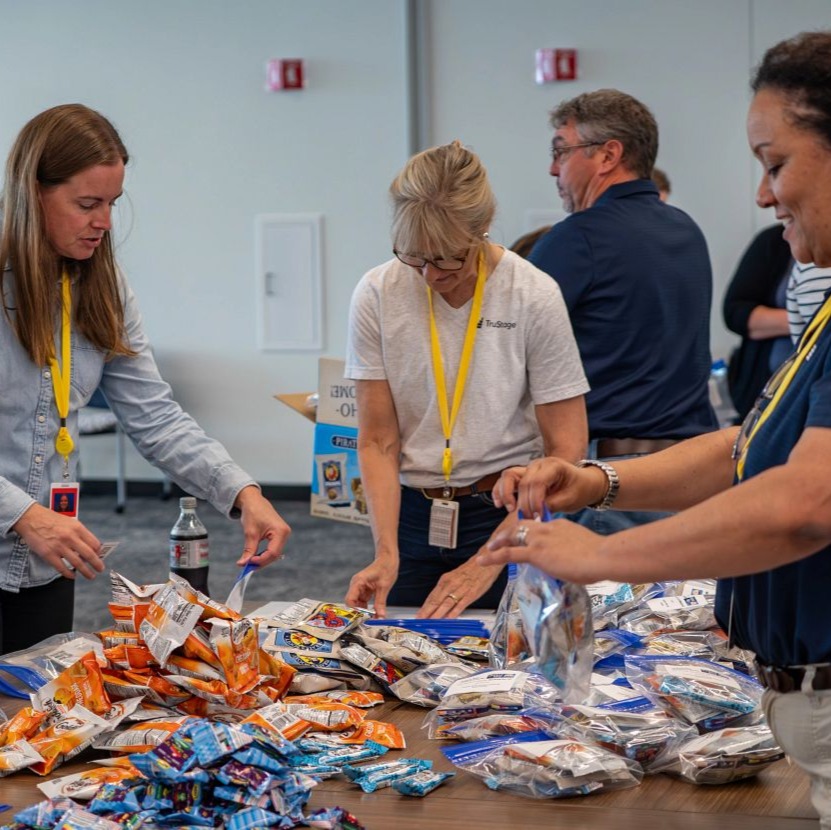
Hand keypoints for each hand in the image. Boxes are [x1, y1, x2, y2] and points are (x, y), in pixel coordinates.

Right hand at [13, 503, 103, 579]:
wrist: (31, 518)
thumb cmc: (51, 520)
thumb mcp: (70, 522)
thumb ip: (80, 533)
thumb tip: (90, 546)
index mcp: (78, 528)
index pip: (94, 543)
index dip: (99, 552)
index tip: (100, 557)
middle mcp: (70, 537)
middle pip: (89, 555)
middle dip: (97, 564)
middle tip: (100, 569)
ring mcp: (59, 547)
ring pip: (77, 563)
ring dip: (86, 572)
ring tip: (90, 576)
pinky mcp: (48, 554)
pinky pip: (62, 568)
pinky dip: (69, 574)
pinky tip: (73, 576)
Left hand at [234, 486, 290, 566]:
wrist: (253, 501)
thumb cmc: (253, 512)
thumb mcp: (250, 533)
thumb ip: (249, 550)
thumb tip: (243, 564)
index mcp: (281, 531)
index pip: (273, 552)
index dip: (261, 560)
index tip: (248, 563)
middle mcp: (284, 533)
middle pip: (274, 555)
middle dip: (261, 562)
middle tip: (247, 566)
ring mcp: (282, 534)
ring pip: (273, 553)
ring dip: (262, 559)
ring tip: (249, 562)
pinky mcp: (278, 535)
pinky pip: (272, 549)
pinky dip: (263, 554)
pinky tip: (254, 556)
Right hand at [345, 558, 397, 617]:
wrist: (388, 558)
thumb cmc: (386, 567)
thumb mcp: (384, 587)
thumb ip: (380, 603)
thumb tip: (380, 617)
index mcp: (358, 582)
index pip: (349, 600)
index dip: (354, 610)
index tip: (363, 618)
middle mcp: (356, 585)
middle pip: (352, 603)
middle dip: (360, 612)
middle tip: (369, 620)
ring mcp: (360, 587)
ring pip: (358, 603)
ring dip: (364, 610)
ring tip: (373, 617)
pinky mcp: (365, 589)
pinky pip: (363, 600)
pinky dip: (368, 606)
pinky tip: (374, 612)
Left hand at [418, 511, 516, 617]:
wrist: (486, 561)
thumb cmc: (470, 570)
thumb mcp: (454, 577)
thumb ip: (446, 589)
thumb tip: (437, 602)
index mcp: (446, 579)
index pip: (432, 596)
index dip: (425, 606)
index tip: (419, 615)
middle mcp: (451, 584)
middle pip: (436, 600)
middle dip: (427, 611)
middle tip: (421, 620)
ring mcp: (461, 589)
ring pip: (446, 603)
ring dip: (438, 614)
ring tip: (431, 622)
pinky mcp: (472, 593)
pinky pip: (461, 604)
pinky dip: (454, 612)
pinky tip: (449, 618)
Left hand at [477, 517, 603, 584]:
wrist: (602, 556)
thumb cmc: (601, 557)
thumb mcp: (584, 548)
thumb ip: (572, 551)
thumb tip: (571, 562)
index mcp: (558, 525)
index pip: (539, 527)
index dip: (528, 533)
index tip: (523, 538)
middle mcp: (546, 528)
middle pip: (521, 527)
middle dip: (508, 534)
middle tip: (498, 540)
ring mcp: (539, 540)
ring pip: (511, 537)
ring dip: (497, 544)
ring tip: (487, 551)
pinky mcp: (535, 553)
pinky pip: (508, 554)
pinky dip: (493, 556)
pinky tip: (483, 560)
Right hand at [496, 458, 605, 516]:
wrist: (584, 483)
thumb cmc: (579, 489)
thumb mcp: (571, 499)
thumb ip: (552, 505)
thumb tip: (535, 515)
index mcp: (553, 466)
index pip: (537, 482)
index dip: (534, 501)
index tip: (537, 517)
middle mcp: (538, 464)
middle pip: (522, 481)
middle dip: (523, 503)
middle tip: (528, 519)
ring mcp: (529, 468)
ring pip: (508, 476)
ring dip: (505, 493)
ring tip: (509, 508)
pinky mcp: (523, 476)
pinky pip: (506, 480)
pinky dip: (500, 491)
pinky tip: (499, 504)